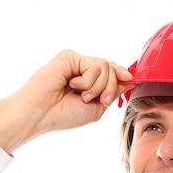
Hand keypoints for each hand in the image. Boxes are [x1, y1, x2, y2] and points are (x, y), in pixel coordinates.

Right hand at [0, 50, 133, 152]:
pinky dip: (87, 81)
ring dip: (98, 87)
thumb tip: (130, 79)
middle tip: (98, 101)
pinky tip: (71, 86)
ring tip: (82, 96)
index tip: (131, 79)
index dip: (122, 74)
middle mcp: (81, 69)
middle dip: (111, 87)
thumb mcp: (97, 107)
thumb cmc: (63, 115)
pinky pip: (93, 65)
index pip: (111, 71)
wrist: (42, 114)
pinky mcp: (69, 57)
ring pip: (105, 66)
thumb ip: (113, 92)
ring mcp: (75, 62)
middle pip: (112, 68)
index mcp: (87, 81)